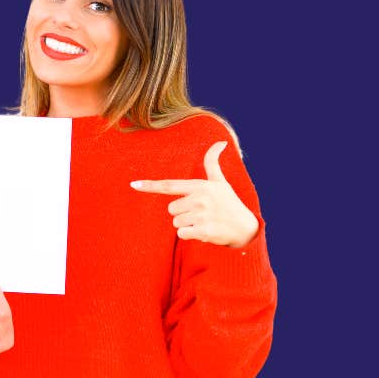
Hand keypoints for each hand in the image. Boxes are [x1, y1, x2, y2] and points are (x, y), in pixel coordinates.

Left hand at [131, 141, 258, 247]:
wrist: (245, 228)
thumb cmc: (229, 202)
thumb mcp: (220, 182)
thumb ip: (213, 163)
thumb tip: (221, 142)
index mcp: (199, 186)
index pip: (169, 185)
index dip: (150, 185)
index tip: (133, 184)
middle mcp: (200, 199)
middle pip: (171, 209)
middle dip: (182, 213)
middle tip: (201, 213)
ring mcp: (202, 215)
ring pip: (176, 223)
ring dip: (187, 225)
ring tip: (203, 222)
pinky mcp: (204, 231)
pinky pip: (182, 234)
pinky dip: (189, 235)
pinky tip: (203, 232)